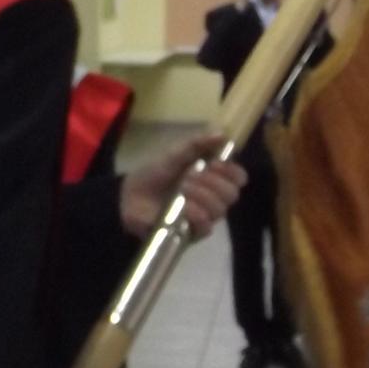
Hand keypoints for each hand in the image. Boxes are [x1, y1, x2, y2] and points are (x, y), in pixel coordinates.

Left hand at [121, 133, 246, 238]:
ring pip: (220, 209)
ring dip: (202, 195)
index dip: (233, 172)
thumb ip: (196, 144)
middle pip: (232, 194)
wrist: (129, 195)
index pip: (238, 178)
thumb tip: (222, 134)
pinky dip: (196, 212)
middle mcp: (212, 198)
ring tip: (183, 188)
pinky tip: (184, 206)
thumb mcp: (174, 154)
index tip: (217, 164)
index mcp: (212, 178)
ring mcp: (203, 217)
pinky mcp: (192, 233)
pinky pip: (206, 226)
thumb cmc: (154, 174)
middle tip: (192, 175)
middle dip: (214, 182)